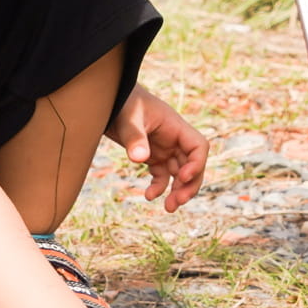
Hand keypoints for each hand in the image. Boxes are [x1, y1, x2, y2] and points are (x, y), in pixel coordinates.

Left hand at [107, 85, 206, 211]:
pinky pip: (162, 175)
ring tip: (169, 208)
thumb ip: (135, 137)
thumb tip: (139, 158)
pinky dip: (159, 187)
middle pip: (193, 165)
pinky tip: (149, 195)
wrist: (108, 100)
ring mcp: (164, 148)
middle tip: (176, 203)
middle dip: (188, 185)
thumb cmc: (122, 102)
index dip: (196, 165)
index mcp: (175, 127)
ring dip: (177, 191)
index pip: (198, 147)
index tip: (182, 178)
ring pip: (179, 173)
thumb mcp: (128, 118)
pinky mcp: (151, 155)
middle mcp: (174, 139)